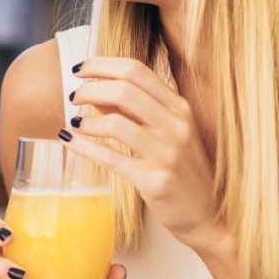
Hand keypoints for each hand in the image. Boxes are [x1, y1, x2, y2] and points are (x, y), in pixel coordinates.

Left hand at [65, 57, 222, 250]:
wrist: (208, 213)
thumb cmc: (182, 170)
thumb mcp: (167, 132)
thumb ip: (135, 109)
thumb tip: (96, 91)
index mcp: (179, 107)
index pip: (137, 71)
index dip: (102, 65)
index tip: (80, 69)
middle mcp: (176, 125)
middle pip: (125, 89)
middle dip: (90, 88)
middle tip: (74, 96)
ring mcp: (167, 153)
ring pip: (116, 122)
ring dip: (87, 120)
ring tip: (76, 123)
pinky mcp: (154, 180)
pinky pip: (111, 157)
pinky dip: (84, 147)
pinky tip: (70, 141)